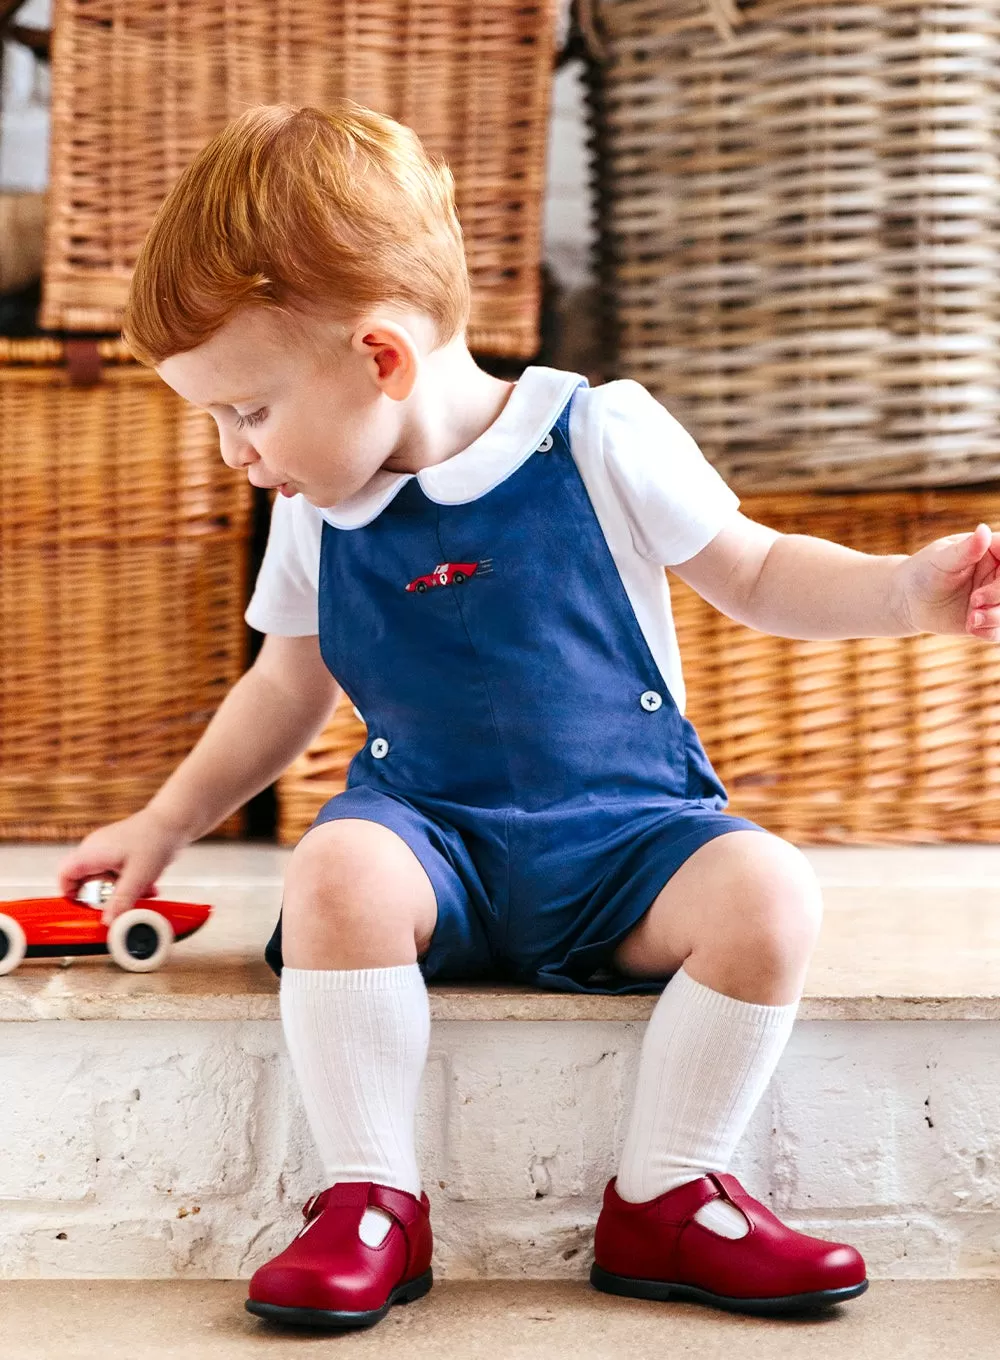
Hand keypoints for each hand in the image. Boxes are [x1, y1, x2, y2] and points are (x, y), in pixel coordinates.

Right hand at [56, 807, 190, 924]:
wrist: (175, 820)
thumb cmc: (155, 839)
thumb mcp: (138, 877)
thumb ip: (121, 901)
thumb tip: (108, 922)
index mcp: (91, 853)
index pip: (64, 875)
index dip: (68, 895)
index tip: (82, 909)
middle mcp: (95, 850)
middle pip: (85, 881)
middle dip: (104, 897)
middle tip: (119, 905)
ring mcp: (108, 850)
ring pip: (105, 880)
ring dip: (122, 891)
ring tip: (141, 892)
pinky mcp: (121, 852)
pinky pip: (118, 874)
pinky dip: (130, 883)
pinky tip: (148, 885)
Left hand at [896, 523, 999, 639]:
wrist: (907, 601)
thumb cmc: (923, 572)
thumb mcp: (942, 559)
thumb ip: (966, 549)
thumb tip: (982, 530)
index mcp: (992, 550)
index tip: (996, 576)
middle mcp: (999, 573)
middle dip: (999, 595)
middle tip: (975, 600)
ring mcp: (995, 597)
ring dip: (997, 617)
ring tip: (972, 618)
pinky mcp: (988, 618)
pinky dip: (991, 631)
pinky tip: (972, 628)